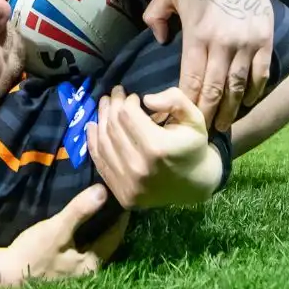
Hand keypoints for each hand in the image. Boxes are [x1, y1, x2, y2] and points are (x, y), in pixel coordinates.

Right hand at [0, 184, 113, 285]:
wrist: (5, 274)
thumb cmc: (32, 253)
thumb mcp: (57, 230)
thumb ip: (80, 211)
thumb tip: (103, 190)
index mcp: (92, 264)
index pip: (115, 237)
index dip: (120, 217)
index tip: (124, 198)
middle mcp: (88, 271)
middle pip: (106, 242)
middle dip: (109, 222)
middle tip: (112, 200)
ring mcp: (75, 271)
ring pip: (93, 245)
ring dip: (96, 229)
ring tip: (97, 207)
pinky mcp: (63, 268)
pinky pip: (81, 248)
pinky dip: (84, 235)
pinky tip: (79, 225)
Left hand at [87, 86, 222, 208]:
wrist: (195, 185)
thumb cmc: (193, 147)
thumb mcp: (194, 118)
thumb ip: (175, 100)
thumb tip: (146, 99)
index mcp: (157, 147)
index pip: (127, 115)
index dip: (127, 100)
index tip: (133, 96)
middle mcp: (139, 167)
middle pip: (113, 127)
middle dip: (112, 106)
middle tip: (115, 94)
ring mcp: (128, 184)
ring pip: (103, 143)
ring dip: (101, 120)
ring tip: (105, 106)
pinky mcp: (122, 194)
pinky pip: (101, 164)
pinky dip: (93, 143)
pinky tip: (93, 126)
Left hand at [143, 0, 273, 130]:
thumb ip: (155, 15)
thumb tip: (158, 40)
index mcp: (199, 35)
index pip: (191, 79)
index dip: (185, 103)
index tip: (178, 119)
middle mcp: (223, 44)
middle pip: (214, 90)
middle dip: (207, 114)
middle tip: (200, 132)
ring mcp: (247, 45)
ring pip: (237, 87)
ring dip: (230, 110)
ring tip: (222, 126)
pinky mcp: (265, 43)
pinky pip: (260, 75)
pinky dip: (254, 92)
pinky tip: (245, 103)